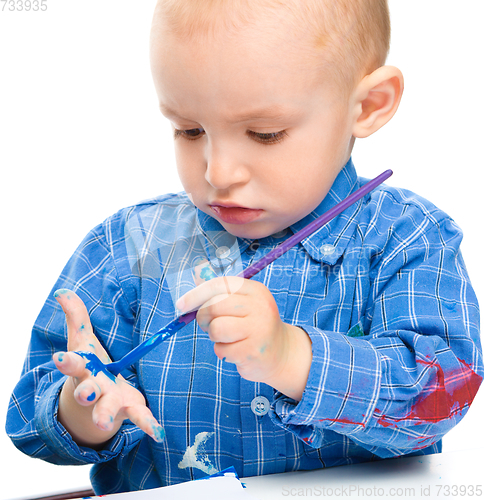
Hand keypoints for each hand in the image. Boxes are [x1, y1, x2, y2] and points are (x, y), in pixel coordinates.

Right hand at [53, 289, 163, 446]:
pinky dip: (147, 425)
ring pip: (105, 409)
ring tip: (103, 423)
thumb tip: (63, 291)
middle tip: (86, 393)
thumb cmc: (90, 365)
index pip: (72, 365)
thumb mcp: (82, 341)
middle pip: (86, 391)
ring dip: (104, 414)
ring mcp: (110, 401)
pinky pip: (138, 418)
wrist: (96, 399)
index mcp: (83, 370)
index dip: (66, 363)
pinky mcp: (128, 408)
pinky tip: (157, 432)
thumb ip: (76, 317)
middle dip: (85, 393)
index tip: (59, 359)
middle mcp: (93, 388)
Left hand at [176, 276, 311, 399]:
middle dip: (203, 318)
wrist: (281, 353)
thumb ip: (220, 296)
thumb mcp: (244, 305)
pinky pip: (221, 350)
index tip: (181, 304)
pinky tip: (236, 350)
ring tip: (227, 338)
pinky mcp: (253, 351)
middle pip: (214, 306)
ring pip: (216, 329)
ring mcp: (259, 329)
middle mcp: (260, 307)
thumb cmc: (253, 327)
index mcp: (256, 291)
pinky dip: (223, 352)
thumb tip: (187, 296)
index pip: (220, 284)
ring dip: (214, 336)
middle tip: (209, 325)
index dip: (196, 294)